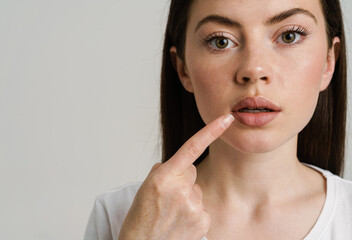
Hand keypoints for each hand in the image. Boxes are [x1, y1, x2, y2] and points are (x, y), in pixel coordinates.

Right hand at [118, 114, 233, 239]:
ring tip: (171, 213)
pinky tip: (180, 222)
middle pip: (191, 172)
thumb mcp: (146, 186)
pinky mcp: (202, 221)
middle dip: (182, 180)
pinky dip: (193, 213)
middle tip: (166, 198)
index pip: (192, 147)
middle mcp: (182, 189)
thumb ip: (165, 171)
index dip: (211, 131)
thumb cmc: (141, 216)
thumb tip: (180, 166)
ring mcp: (194, 206)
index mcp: (165, 176)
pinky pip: (202, 207)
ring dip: (187, 198)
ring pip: (196, 190)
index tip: (227, 119)